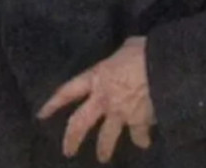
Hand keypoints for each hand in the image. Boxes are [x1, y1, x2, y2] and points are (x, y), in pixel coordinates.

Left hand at [38, 37, 153, 162]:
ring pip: (106, 138)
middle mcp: (103, 99)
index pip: (67, 92)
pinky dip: (142, 139)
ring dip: (104, 149)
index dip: (53, 104)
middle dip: (71, 139)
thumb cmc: (142, 51)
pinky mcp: (138, 122)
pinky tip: (144, 142)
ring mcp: (120, 113)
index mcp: (96, 77)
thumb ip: (119, 59)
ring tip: (103, 158)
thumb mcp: (125, 48)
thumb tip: (126, 55)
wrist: (163, 65)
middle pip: (80, 123)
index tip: (42, 115)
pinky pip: (138, 136)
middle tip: (67, 151)